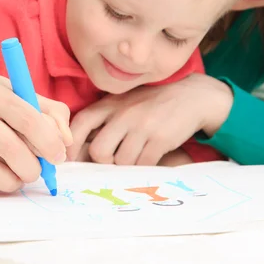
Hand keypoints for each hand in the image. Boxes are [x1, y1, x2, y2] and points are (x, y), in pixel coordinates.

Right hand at [0, 73, 71, 193]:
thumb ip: (52, 113)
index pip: (29, 122)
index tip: (58, 156)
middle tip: (38, 169)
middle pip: (12, 152)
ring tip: (20, 173)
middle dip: (34, 168)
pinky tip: (0, 174)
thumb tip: (66, 143)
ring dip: (15, 181)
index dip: (50, 143)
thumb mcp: (22, 91)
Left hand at [68, 74, 232, 165]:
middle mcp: (123, 114)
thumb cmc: (151, 105)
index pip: (80, 123)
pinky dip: (143, 167)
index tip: (72, 160)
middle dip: (103, 162)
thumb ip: (104, 121)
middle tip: (113, 161)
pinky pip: (143, 164)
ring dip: (126, 166)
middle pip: (98, 151)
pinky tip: (149, 158)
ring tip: (135, 157)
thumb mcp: (124, 104)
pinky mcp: (160, 138)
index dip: (72, 145)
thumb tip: (81, 151)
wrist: (191, 96)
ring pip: (121, 162)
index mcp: (110, 104)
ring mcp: (142, 125)